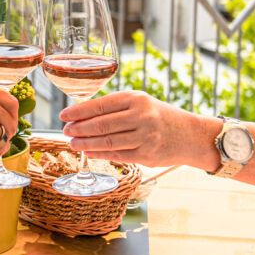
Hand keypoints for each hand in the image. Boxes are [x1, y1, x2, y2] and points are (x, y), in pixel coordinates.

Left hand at [61, 90, 206, 168]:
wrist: (190, 135)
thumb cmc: (160, 116)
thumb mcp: (141, 103)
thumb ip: (116, 107)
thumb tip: (82, 114)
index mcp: (137, 99)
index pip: (101, 105)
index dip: (79, 111)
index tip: (64, 115)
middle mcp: (141, 116)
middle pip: (101, 125)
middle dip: (79, 129)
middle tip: (66, 131)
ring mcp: (145, 137)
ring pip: (108, 142)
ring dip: (86, 144)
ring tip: (73, 143)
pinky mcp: (147, 155)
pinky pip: (118, 155)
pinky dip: (100, 154)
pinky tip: (89, 153)